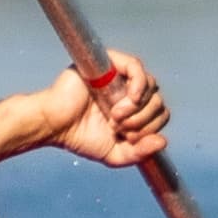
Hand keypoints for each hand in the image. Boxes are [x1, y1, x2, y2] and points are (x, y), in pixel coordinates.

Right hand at [45, 51, 168, 168]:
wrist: (54, 125)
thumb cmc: (79, 137)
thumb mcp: (115, 153)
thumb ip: (140, 153)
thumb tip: (163, 142)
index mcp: (132, 110)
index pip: (159, 113)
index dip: (151, 127)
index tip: (129, 137)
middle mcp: (128, 91)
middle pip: (157, 100)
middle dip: (143, 120)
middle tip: (119, 127)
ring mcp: (120, 76)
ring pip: (150, 85)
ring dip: (138, 107)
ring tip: (115, 116)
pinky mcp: (109, 63)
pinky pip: (136, 66)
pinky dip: (139, 84)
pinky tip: (130, 99)